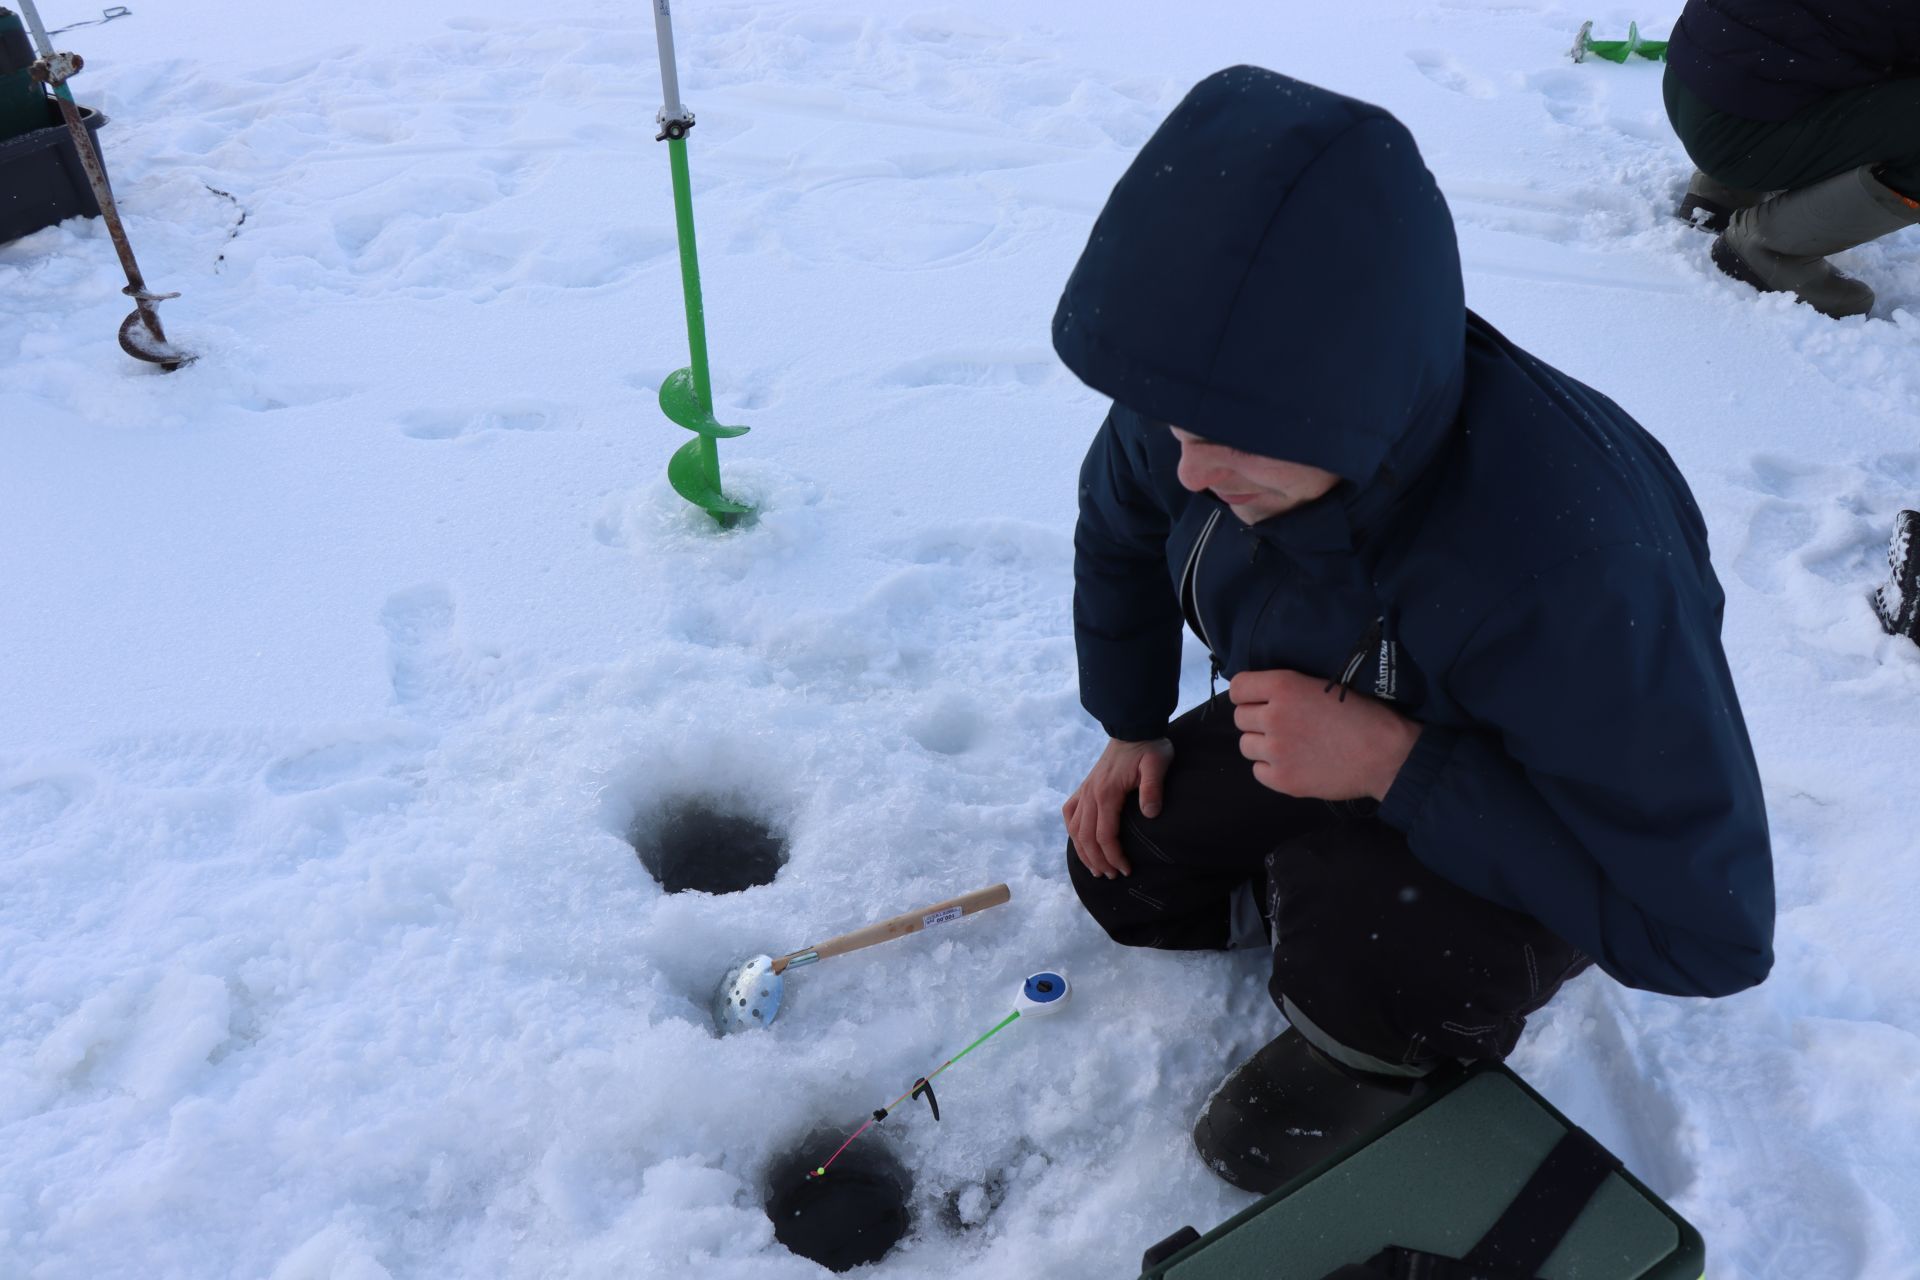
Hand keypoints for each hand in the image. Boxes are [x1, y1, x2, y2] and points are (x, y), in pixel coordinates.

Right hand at [1062, 736, 1173, 878]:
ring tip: (1097, 869)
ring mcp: (1085, 791)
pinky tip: (1080, 842)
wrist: (1133, 728)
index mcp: (1107, 793)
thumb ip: (1152, 789)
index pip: (1105, 835)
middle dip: (1099, 861)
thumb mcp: (1158, 765)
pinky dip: (1072, 832)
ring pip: (1075, 829)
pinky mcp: (1085, 787)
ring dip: (1084, 852)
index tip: (1126, 870)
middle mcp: (1090, 795)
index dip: (1113, 857)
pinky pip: (1070, 813)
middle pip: (1087, 838)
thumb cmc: (1149, 748)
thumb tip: (1149, 815)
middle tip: (1113, 876)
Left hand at [1229, 669, 1419, 801]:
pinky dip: (1271, 769)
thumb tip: (1263, 698)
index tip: (1257, 700)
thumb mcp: (1324, 686)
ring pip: (1246, 745)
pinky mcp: (1282, 779)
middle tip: (1282, 726)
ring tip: (1289, 746)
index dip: (1246, 694)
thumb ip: (1289, 691)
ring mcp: (1275, 750)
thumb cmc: (1364, 716)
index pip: (1238, 687)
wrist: (1386, 755)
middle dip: (1256, 720)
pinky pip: (1258, 771)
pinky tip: (1294, 764)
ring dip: (1262, 745)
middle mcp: (1273, 716)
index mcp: (1284, 687)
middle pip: (1240, 718)